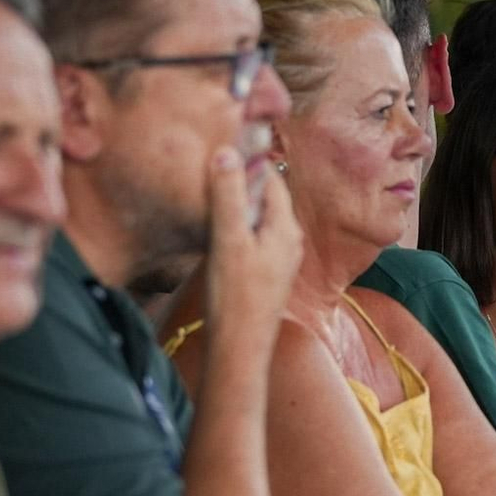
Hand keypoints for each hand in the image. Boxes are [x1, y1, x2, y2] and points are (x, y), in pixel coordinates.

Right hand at [203, 147, 302, 332]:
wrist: (239, 350)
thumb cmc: (235, 296)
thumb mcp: (228, 240)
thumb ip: (228, 196)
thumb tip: (227, 152)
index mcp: (285, 227)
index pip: (270, 178)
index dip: (248, 160)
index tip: (223, 145)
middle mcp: (288, 240)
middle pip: (265, 197)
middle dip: (241, 180)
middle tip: (211, 163)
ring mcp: (278, 259)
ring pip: (257, 218)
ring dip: (236, 204)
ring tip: (207, 191)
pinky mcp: (265, 275)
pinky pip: (252, 237)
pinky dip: (235, 226)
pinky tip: (213, 230)